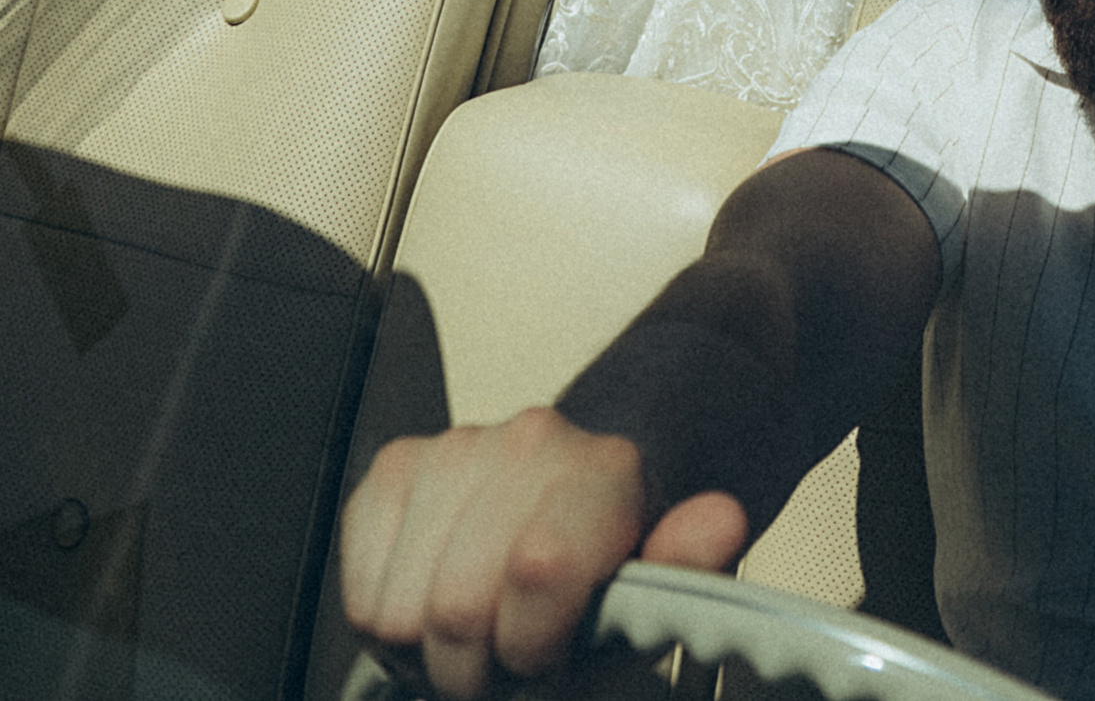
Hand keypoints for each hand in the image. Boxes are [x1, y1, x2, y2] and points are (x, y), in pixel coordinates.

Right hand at [338, 410, 747, 696]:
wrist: (581, 499)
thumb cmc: (613, 562)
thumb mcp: (661, 594)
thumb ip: (687, 568)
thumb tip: (719, 520)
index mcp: (606, 471)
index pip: (538, 569)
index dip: (533, 649)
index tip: (551, 660)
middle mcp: (533, 441)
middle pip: (456, 609)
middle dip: (477, 667)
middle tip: (509, 660)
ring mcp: (460, 446)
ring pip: (399, 609)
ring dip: (431, 649)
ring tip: (481, 633)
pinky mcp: (397, 466)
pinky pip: (361, 589)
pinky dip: (390, 622)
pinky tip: (439, 604)